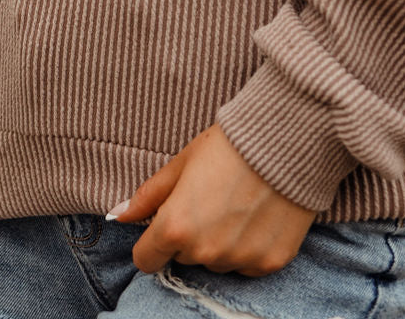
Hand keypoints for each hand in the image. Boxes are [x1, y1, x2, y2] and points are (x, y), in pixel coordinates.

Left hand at [109, 123, 314, 277]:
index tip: (164, 226)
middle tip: (209, 200)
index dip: (152, 243)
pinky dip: (248, 247)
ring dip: (219, 242)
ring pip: (216, 261)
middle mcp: (206, 251)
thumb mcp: (182, 163)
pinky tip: (256, 215)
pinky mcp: (269, 262)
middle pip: (184, 257)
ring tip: (236, 203)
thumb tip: (119, 215)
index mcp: (176, 227)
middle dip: (189, 236)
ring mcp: (239, 260)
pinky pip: (246, 265)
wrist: (285, 140)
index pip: (146, 260)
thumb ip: (148, 195)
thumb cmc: (228, 145)